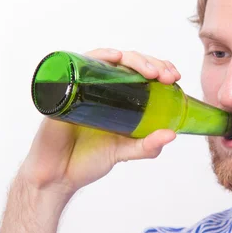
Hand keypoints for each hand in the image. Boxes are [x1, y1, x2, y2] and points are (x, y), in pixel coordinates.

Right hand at [19, 48, 181, 197]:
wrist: (57, 176)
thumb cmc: (87, 160)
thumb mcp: (124, 152)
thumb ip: (147, 146)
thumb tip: (172, 134)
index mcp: (118, 97)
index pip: (141, 72)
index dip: (160, 68)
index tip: (174, 77)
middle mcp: (101, 87)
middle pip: (128, 62)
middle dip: (151, 63)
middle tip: (165, 76)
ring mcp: (83, 86)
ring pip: (109, 59)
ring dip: (132, 59)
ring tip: (149, 71)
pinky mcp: (66, 89)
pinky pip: (80, 64)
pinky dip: (99, 56)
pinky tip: (113, 57)